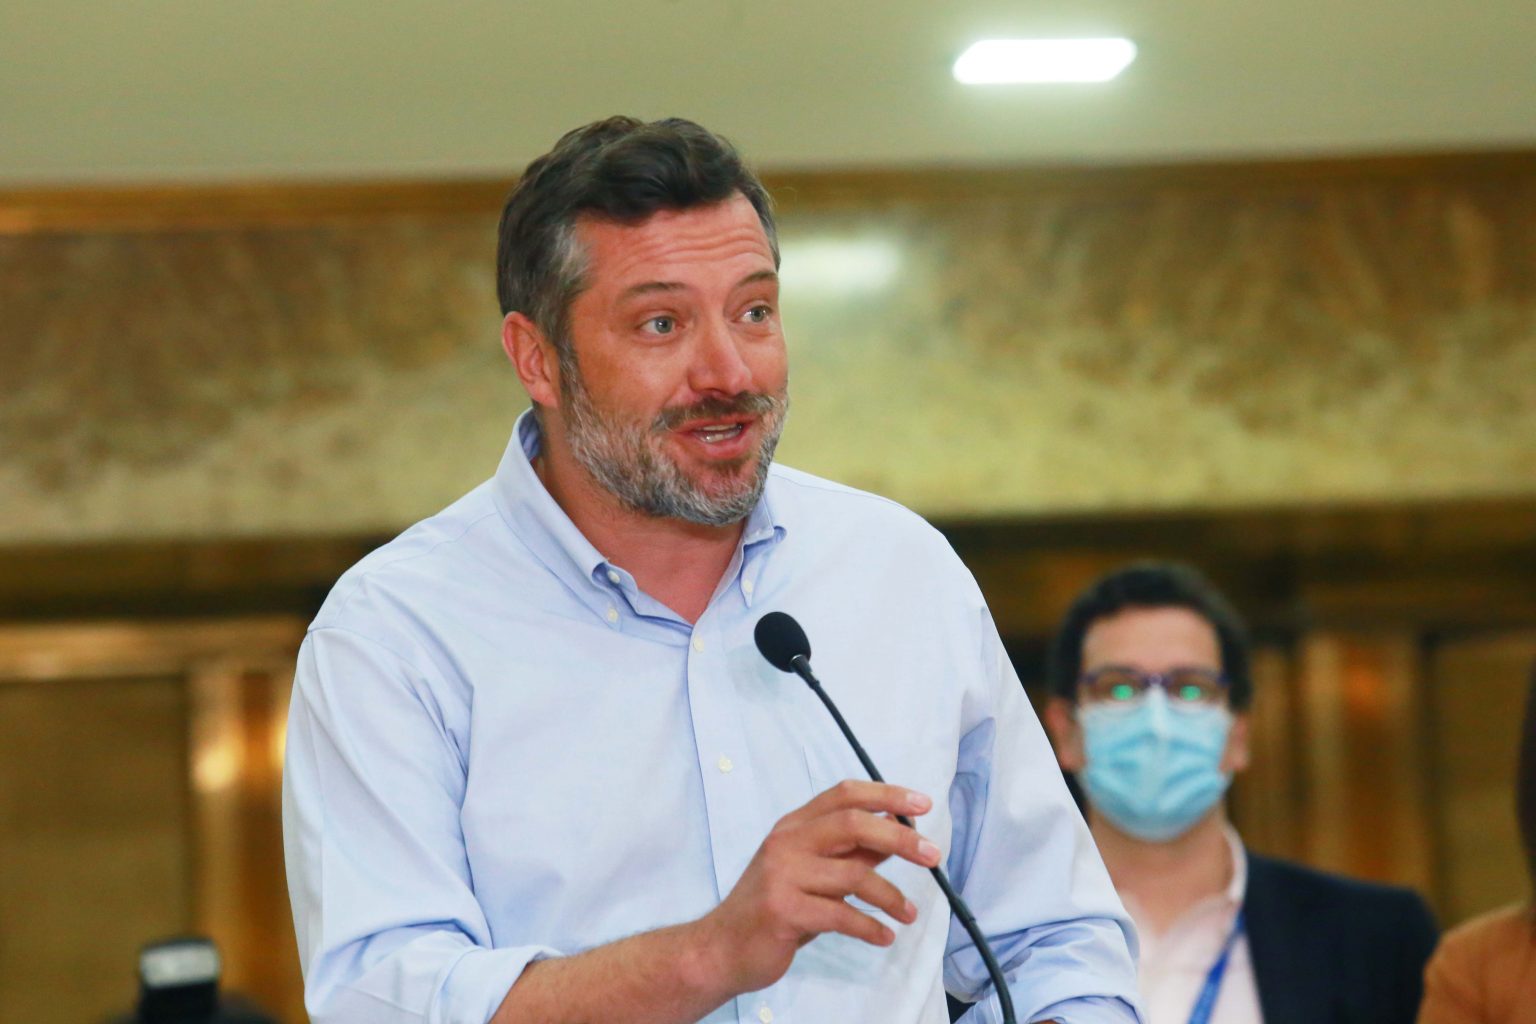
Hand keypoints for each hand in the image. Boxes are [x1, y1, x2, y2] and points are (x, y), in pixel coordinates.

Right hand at [693, 780, 941, 994]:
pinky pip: (841, 915)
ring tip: (909, 914)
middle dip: (900, 838)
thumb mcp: (813, 873)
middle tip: (934, 856)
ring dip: (891, 896)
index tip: (923, 804)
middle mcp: (786, 841)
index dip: (886, 794)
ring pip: (853, 875)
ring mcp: (782, 875)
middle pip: (853, 824)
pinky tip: (884, 936)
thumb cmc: (775, 907)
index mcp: (794, 825)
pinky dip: (870, 927)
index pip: (844, 794)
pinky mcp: (783, 910)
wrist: (722, 947)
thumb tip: (898, 830)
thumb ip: (851, 852)